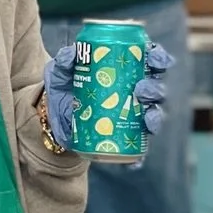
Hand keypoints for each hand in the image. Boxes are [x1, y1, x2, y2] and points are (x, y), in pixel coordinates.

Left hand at [42, 39, 174, 150]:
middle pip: (157, 88)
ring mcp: (133, 116)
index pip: (150, 61)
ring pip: (154, 115)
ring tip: (145, 115)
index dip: (158, 59)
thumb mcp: (61, 73)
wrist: (54, 121)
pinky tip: (137, 159)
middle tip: (142, 90)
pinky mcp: (126, 138)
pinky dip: (140, 155)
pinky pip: (139, 148)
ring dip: (155, 115)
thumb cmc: (64, 90)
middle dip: (156, 88)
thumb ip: (65, 62)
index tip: (153, 59)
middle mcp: (136, 92)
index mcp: (127, 71)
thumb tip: (72, 53)